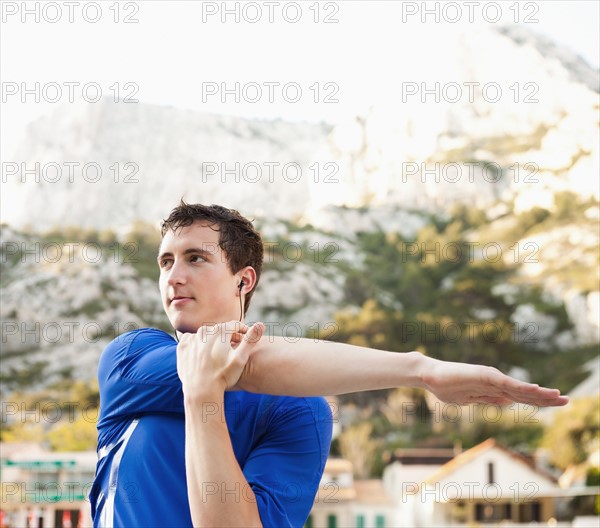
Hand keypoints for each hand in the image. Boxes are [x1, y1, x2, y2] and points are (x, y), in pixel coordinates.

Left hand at [176, 321, 264, 396]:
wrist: (201, 392)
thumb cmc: (223, 376)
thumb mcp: (240, 359)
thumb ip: (251, 340)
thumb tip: (262, 324)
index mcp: (220, 332)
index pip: (234, 325)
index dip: (242, 331)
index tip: (245, 339)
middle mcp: (204, 332)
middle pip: (220, 330)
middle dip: (227, 337)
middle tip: (231, 350)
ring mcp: (192, 339)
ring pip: (206, 335)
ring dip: (212, 341)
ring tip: (217, 355)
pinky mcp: (182, 348)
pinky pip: (191, 341)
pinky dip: (197, 345)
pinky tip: (203, 356)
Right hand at [421, 357, 568, 406]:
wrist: (429, 374)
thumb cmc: (445, 385)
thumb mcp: (470, 398)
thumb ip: (489, 398)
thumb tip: (507, 402)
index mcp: (493, 388)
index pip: (520, 396)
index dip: (538, 399)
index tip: (556, 403)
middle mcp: (495, 381)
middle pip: (525, 391)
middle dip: (546, 397)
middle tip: (568, 401)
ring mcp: (490, 378)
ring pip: (519, 387)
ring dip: (539, 393)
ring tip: (558, 396)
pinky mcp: (483, 375)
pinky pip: (505, 383)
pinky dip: (521, 386)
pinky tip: (535, 388)